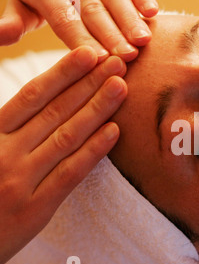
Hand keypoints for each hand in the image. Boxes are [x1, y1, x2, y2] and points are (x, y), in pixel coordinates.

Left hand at [0, 0, 157, 61]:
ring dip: (130, 18)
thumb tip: (2, 37)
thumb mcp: (22, 5)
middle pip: (91, 9)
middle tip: (128, 55)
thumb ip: (14, 21)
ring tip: (143, 40)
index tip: (101, 59)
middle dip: (111, 33)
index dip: (82, 38)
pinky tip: (153, 12)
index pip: (64, 18)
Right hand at [0, 46, 126, 263]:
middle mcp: (5, 153)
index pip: (33, 96)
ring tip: (121, 87)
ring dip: (97, 109)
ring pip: (67, 137)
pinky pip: (70, 174)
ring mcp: (21, 181)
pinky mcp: (35, 209)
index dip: (63, 73)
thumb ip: (8, 125)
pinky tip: (114, 131)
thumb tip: (39, 98)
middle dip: (89, 84)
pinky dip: (93, 151)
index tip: (89, 54)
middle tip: (117, 63)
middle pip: (55, 111)